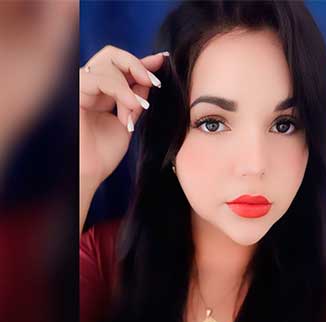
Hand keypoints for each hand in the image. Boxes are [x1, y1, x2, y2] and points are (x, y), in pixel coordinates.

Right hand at [79, 44, 168, 188]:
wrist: (92, 172)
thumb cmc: (105, 153)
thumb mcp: (129, 119)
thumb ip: (136, 98)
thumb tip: (150, 77)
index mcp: (101, 91)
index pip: (120, 65)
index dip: (142, 61)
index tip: (162, 61)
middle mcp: (89, 85)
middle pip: (112, 55)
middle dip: (137, 65)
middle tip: (153, 82)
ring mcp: (80, 87)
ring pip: (108, 65)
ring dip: (129, 89)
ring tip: (135, 112)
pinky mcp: (74, 93)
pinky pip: (99, 79)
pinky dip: (120, 91)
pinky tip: (130, 109)